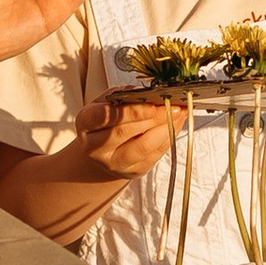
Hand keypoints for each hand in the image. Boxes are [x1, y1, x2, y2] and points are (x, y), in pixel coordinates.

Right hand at [73, 91, 188, 185]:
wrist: (104, 149)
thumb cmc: (110, 119)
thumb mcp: (110, 101)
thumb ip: (128, 95)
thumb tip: (156, 92)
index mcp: (86, 122)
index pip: (106, 116)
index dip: (131, 111)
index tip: (153, 103)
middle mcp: (95, 147)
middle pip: (125, 132)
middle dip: (153, 117)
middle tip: (173, 105)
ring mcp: (113, 163)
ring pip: (142, 148)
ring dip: (164, 129)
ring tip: (179, 113)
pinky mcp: (131, 172)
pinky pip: (154, 155)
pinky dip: (168, 138)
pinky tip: (176, 124)